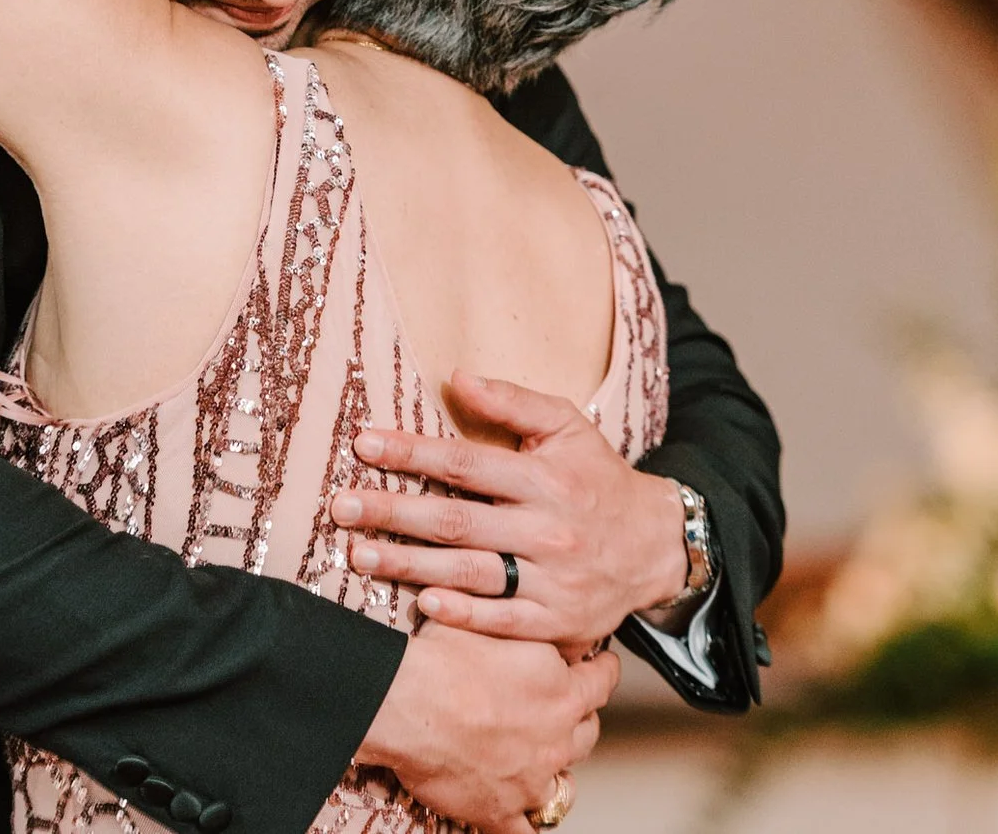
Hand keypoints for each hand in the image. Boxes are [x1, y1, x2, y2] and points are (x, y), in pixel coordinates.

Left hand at [335, 371, 690, 646]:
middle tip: (341, 507)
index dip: (411, 452)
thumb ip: (513, 402)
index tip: (363, 444)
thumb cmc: (597, 479)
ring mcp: (552, 580)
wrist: (656, 546)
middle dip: (393, 512)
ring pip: (470, 572)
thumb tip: (457, 376)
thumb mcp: (567, 428)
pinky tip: (423, 605)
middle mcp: (547, 529)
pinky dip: (463, 615)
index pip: (465, 462)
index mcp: (544, 478)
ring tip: (360, 555)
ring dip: (409, 565)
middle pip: (456, 521)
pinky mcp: (556, 621)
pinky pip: (503, 622)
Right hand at [359, 621, 617, 833]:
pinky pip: (524, 830)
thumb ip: (517, 624)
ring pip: (564, 783)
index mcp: (559, 687)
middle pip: (587, 732)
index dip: (603, 671)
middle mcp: (556, 735)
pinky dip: (523, 823)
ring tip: (544, 762)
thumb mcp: (489, 621)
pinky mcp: (501, 809)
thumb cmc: (441, 658)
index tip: (603, 666)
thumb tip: (527, 611)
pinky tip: (519, 815)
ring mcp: (532, 777)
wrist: (406, 702)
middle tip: (566, 710)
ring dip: (557, 771)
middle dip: (580, 720)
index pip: (602, 680)